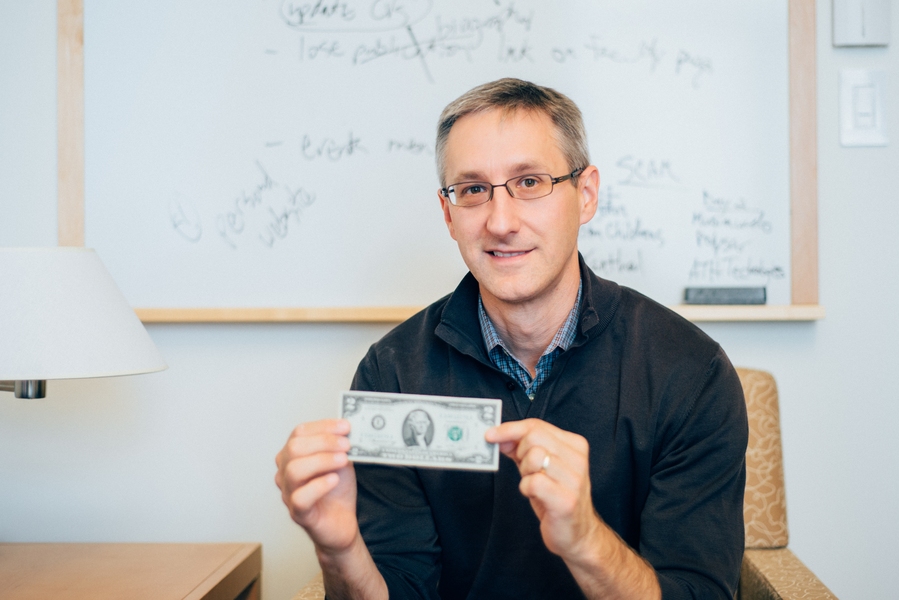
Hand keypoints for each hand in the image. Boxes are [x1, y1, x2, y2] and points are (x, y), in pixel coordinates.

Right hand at [275, 419, 358, 555]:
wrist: (341, 521)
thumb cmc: (336, 490)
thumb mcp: (340, 460)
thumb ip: (340, 445)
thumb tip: (347, 429)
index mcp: (293, 455)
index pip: (299, 432)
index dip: (323, 426)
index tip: (345, 426)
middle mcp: (285, 472)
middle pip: (294, 448)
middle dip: (324, 442)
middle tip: (346, 444)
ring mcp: (288, 492)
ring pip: (294, 470)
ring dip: (322, 460)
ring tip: (343, 460)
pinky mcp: (298, 512)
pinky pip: (300, 497)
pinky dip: (319, 485)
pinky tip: (334, 480)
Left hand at [485, 419, 600, 558]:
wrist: (578, 534)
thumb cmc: (557, 497)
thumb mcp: (540, 467)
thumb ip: (521, 449)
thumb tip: (498, 436)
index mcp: (575, 445)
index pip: (536, 425)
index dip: (509, 429)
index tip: (490, 434)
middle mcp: (578, 459)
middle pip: (533, 437)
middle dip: (520, 453)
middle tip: (526, 470)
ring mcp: (574, 479)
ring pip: (533, 457)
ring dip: (525, 472)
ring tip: (535, 484)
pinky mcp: (566, 499)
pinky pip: (533, 482)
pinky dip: (526, 488)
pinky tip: (535, 495)